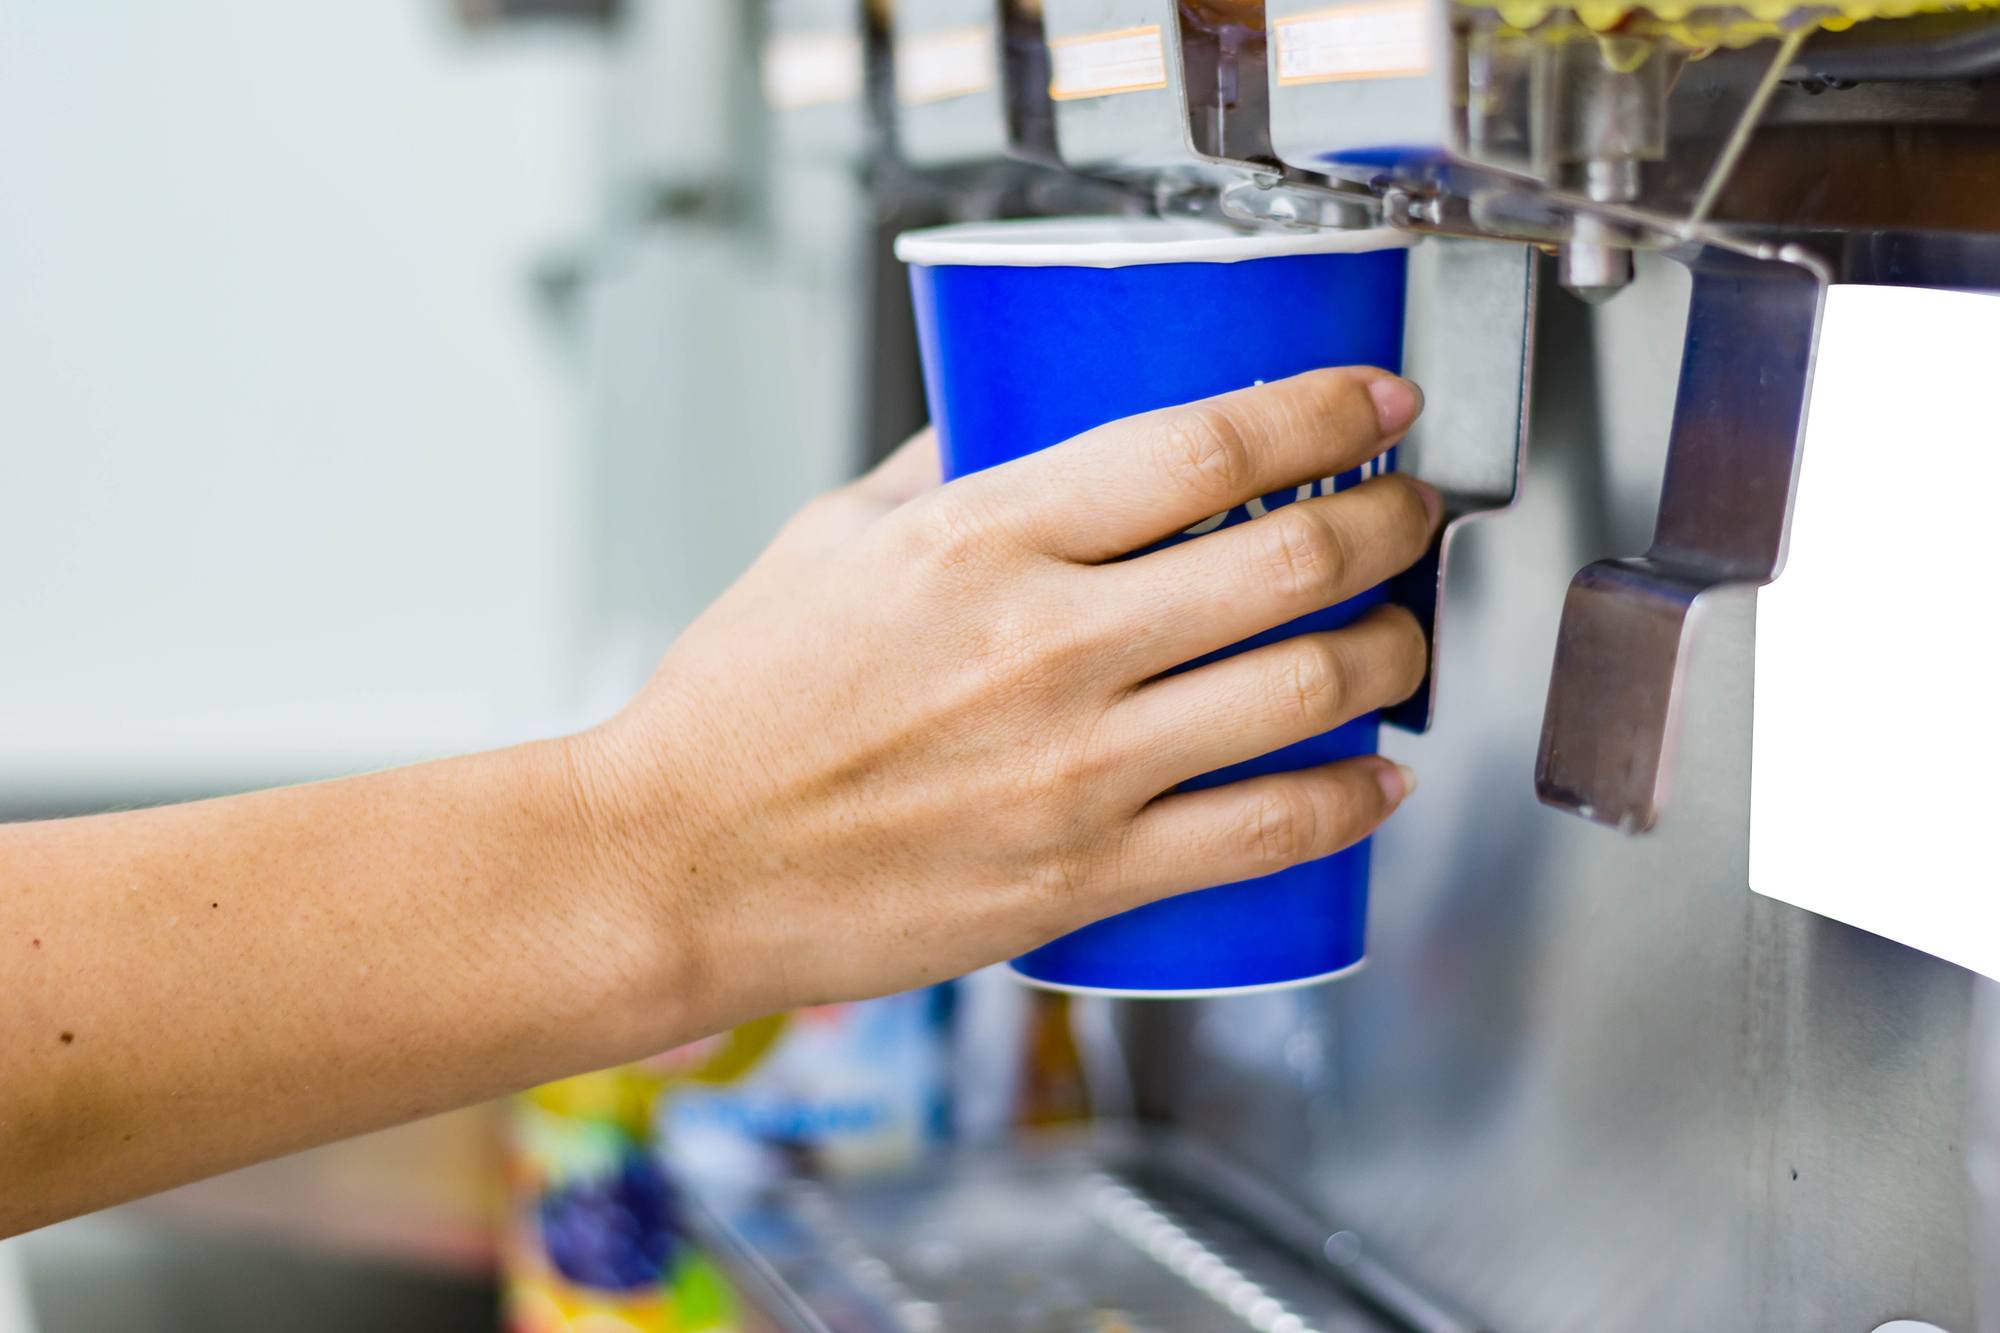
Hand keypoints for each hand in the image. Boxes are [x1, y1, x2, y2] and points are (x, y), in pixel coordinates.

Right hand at [577, 367, 1438, 1021]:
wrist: (678, 862)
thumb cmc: (738, 708)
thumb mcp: (827, 541)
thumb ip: (938, 474)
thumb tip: (1011, 421)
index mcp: (984, 539)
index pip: (1203, 447)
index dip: (1321, 409)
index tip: (1376, 398)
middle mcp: (1050, 645)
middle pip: (1287, 561)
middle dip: (1388, 522)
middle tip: (1410, 512)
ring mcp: (1078, 767)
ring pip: (1303, 691)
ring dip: (1390, 655)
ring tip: (1402, 639)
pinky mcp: (1084, 874)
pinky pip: (1263, 834)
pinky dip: (1350, 803)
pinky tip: (1380, 781)